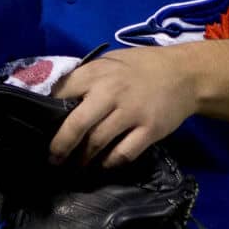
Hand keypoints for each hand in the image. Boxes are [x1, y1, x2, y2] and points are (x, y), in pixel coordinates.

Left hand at [49, 46, 197, 167]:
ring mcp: (132, 112)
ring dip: (83, 159)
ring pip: (97, 143)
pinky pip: (123, 154)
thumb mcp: (112, 62)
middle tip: (53, 159)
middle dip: (60, 146)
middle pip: (77, 124)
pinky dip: (109, 163)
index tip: (42, 126)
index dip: (49, 112)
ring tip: (76, 165)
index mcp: (98, 72)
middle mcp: (112, 92)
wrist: (187, 74)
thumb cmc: (143, 67)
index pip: (63, 94)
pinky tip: (103, 164)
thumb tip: (58, 97)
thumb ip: (88, 77)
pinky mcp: (150, 130)